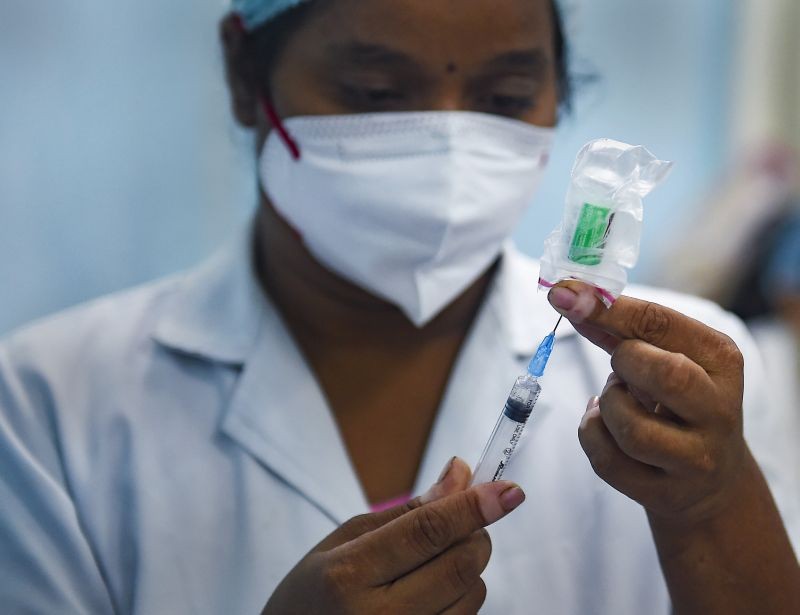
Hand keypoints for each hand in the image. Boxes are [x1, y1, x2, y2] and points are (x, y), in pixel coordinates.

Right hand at [262, 457, 525, 613]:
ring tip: (432, 565)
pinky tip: (431, 595)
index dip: (473, 507)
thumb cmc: (314, 593)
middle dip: (476, 533)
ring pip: (472, 595)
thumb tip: (461, 473)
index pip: (426, 532)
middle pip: (460, 564)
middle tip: (466, 522)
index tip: (510, 490)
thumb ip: (408, 511)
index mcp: (348, 574)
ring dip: (468, 568)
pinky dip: (461, 598)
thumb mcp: (344, 541)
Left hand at [548, 281, 747, 524]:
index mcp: (720, 359)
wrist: (711, 482)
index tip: (563, 292)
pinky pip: (606, 459)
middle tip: (619, 368)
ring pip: (629, 425)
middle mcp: (719, 408)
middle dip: (623, 364)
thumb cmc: (676, 403)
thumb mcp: (665, 357)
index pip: (660, 323)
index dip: (605, 307)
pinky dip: (592, 435)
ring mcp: (696, 457)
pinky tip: (605, 427)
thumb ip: (620, 328)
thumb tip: (568, 295)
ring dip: (606, 406)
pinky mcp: (668, 493)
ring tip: (617, 401)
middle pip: (662, 372)